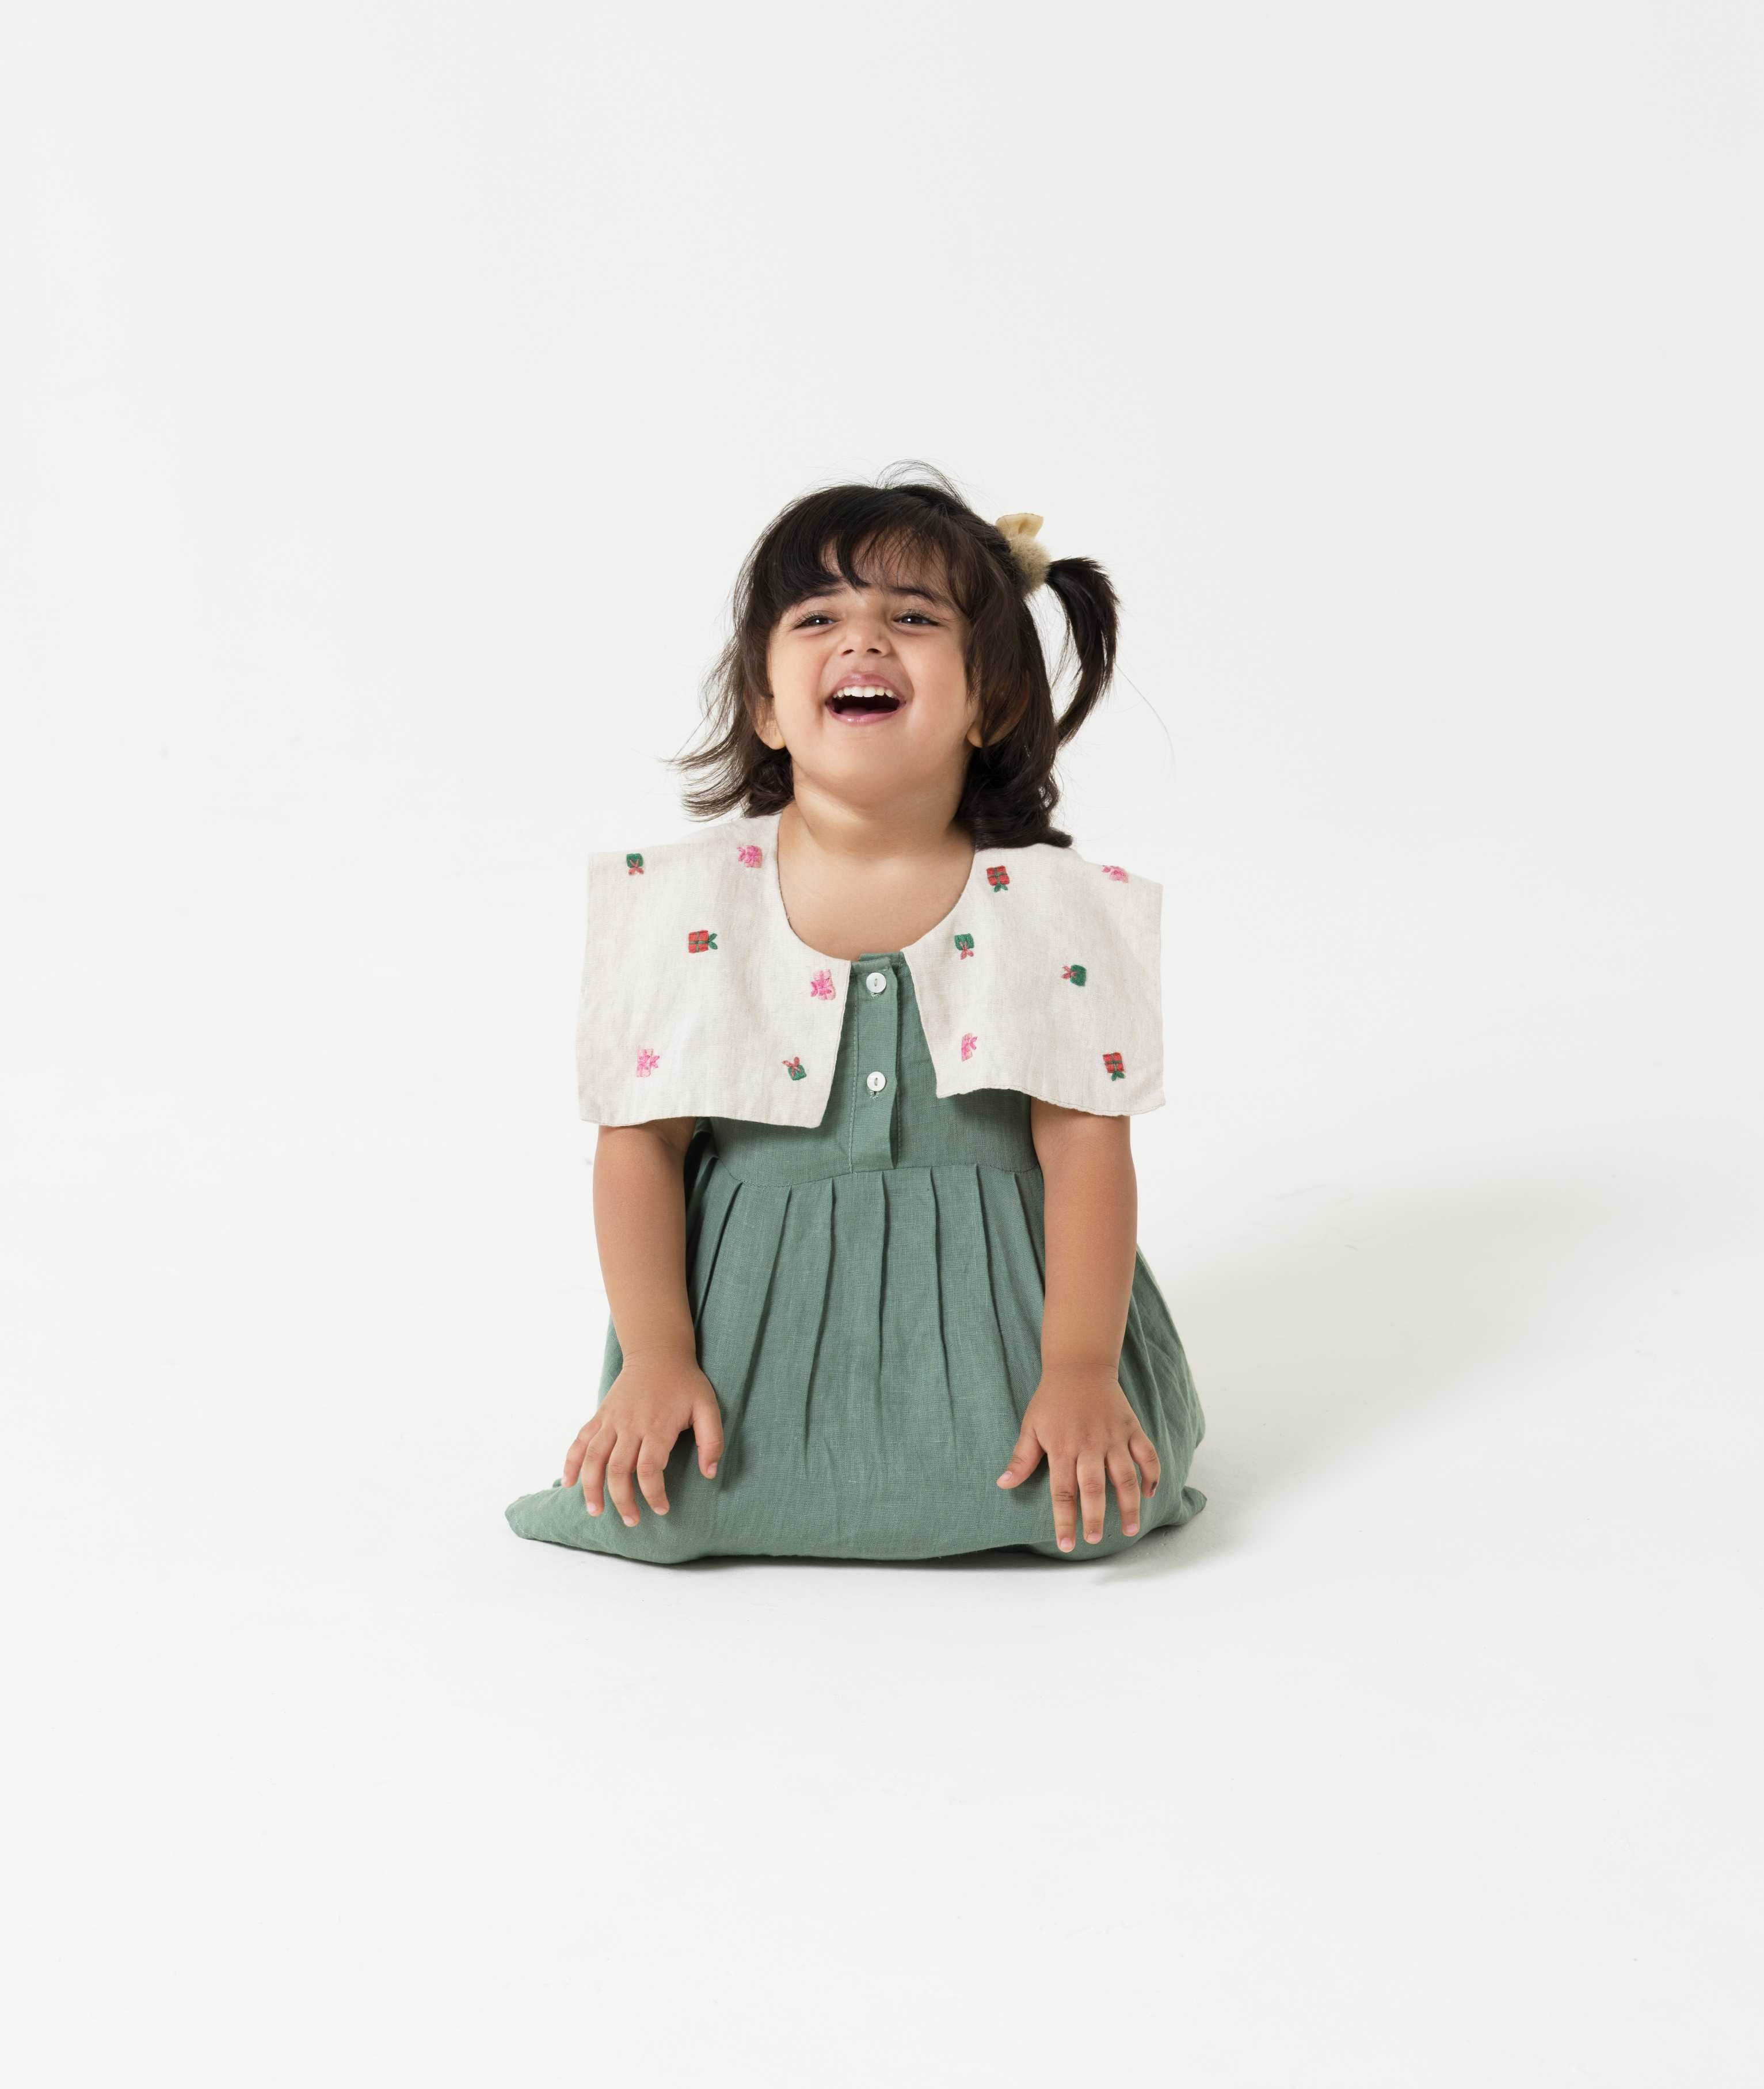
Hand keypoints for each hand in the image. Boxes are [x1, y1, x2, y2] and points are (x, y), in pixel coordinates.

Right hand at [562, 1352, 724, 1526]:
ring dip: (591, 1488)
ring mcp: (611, 1420)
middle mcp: (630, 1425)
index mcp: (657, 1426)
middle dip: (622, 1500)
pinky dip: (571, 1462)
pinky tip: (568, 1483)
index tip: (661, 1509)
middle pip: (618, 1470)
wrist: (657, 1352)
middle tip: (631, 1521)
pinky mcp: (600, 1416)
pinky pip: (580, 1441)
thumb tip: (709, 1474)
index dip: (653, 1494)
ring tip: (595, 1512)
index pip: (649, 1469)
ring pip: (593, 1459)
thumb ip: (712, 1441)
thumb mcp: (708, 1407)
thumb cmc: (685, 1383)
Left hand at [995, 1363, 1160, 1550]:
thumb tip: (1003, 1484)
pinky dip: (1152, 1474)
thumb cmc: (1052, 1399)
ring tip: (1129, 1529)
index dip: (1064, 1520)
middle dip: (1095, 1517)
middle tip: (1095, 1540)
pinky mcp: (1131, 1428)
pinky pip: (1147, 1455)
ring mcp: (1113, 1437)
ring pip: (1125, 1477)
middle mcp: (1089, 1445)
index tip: (1066, 1544)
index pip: (1063, 1492)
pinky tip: (1150, 1493)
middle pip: (1093, 1488)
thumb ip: (1021, 1458)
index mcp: (1062, 1448)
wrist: (1079, 1365)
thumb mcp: (1030, 1426)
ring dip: (1129, 1504)